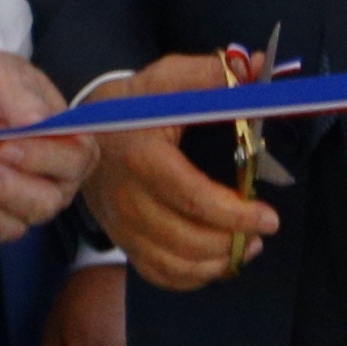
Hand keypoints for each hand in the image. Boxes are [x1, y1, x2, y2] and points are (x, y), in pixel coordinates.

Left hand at [0, 53, 89, 245]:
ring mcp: (14, 203)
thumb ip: (22, 100)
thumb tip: (38, 123)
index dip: (42, 160)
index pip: (74, 163)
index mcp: (66, 144)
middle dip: (9, 192)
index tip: (6, 146)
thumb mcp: (3, 78)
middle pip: (44, 205)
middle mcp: (49, 182)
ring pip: (10, 228)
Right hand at [83, 56, 277, 292]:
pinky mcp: (121, 239)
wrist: (77, 130)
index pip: (192, 197)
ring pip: (173, 263)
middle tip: (261, 231)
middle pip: (185, 239)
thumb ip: (212, 74)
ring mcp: (120, 223)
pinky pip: (157, 273)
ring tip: (245, 247)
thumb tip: (256, 68)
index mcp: (142, 155)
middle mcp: (127, 196)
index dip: (235, 214)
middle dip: (231, 242)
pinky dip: (191, 277)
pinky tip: (215, 261)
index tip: (269, 217)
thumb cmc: (134, 104)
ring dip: (216, 263)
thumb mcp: (168, 79)